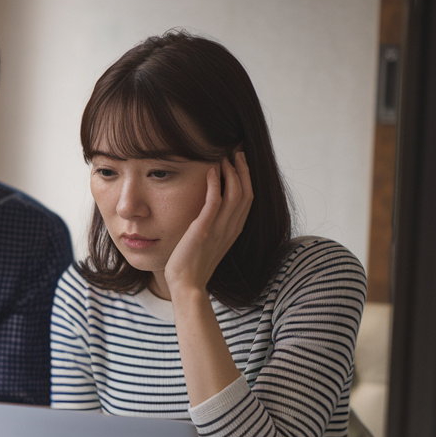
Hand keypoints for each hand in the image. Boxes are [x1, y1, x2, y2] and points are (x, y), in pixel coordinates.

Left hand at [164, 151, 252, 295]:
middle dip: (243, 170)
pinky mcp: (204, 230)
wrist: (187, 284)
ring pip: (235, 194)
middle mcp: (231, 228)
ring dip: (232, 173)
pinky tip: (212, 170)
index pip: (248, 199)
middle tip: (237, 152)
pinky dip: (215, 184)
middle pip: (247, 192)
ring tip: (225, 157)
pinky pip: (215, 202)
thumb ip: (214, 225)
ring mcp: (219, 229)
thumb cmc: (193, 264)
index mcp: (234, 230)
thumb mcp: (209, 240)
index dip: (247, 178)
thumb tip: (210, 210)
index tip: (241, 161)